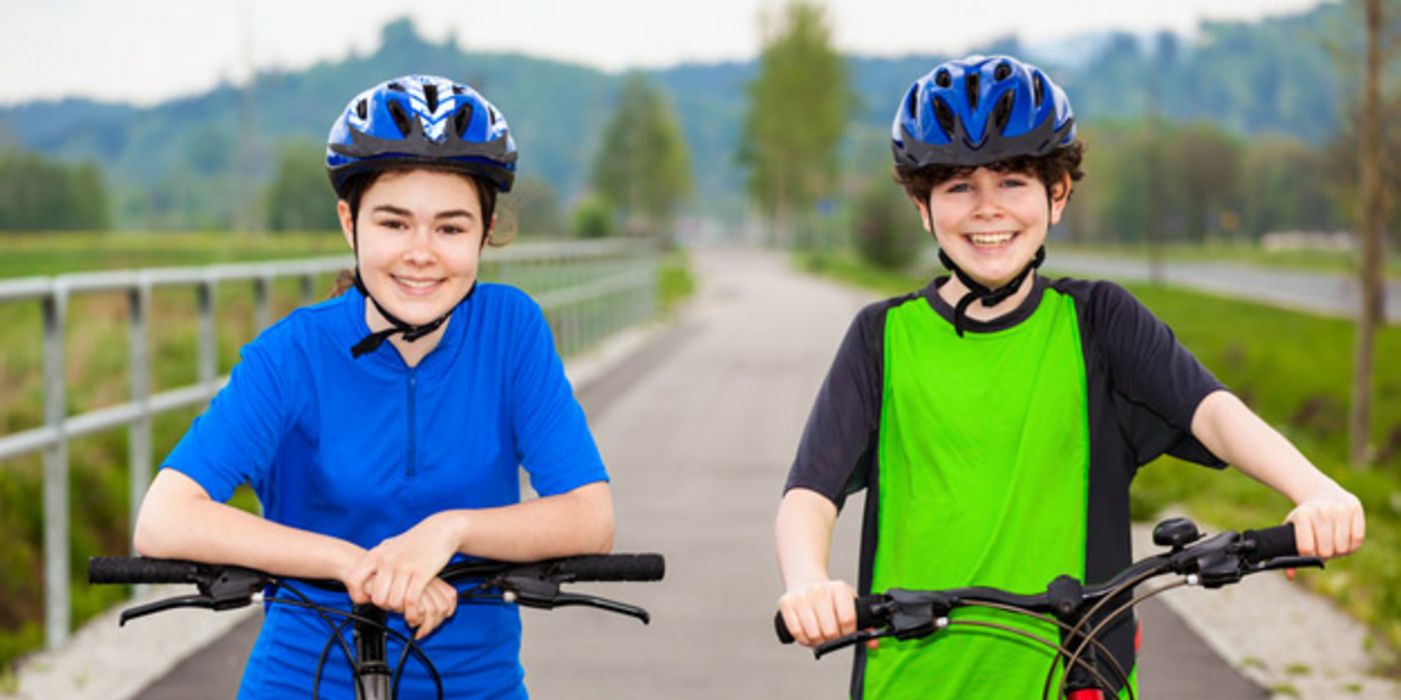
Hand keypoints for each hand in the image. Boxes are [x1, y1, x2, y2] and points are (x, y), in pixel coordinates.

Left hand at [345, 512, 464, 636]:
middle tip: (393, 606)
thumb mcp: (391, 546)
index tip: (366, 599)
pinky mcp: (421, 573)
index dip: (357, 594)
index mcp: (377, 554)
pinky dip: (412, 613)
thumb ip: (377, 560)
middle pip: (377, 597)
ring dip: (401, 611)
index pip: (354, 579)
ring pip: (393, 602)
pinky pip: (411, 601)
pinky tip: (414, 614)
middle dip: (386, 607)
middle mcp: (388, 560)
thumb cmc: (416, 540)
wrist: (441, 530)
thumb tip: (364, 576)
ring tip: (406, 609)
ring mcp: (404, 566)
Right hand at [777, 579, 858, 647]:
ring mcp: (801, 597)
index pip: (848, 620)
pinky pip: (796, 632)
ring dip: (817, 641)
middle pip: (830, 631)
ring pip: (813, 634)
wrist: (805, 581)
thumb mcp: (848, 603)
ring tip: (819, 634)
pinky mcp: (787, 603)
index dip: (848, 632)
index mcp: (839, 588)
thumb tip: (873, 644)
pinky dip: (803, 639)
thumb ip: (864, 624)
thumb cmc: (830, 598)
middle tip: (831, 635)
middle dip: (832, 639)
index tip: (845, 631)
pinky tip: (807, 633)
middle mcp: (819, 590)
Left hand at [1285, 486, 1364, 577]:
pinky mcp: (1354, 508)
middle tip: (1324, 551)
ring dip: (1339, 552)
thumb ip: (1289, 552)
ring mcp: (1339, 509)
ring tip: (1333, 546)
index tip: (1310, 555)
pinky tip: (1345, 542)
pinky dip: (1352, 546)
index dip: (1309, 558)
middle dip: (1325, 555)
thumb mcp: (1293, 529)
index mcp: (1302, 516)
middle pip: (1326, 550)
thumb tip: (1290, 576)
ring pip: (1343, 547)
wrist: (1320, 493)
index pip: (1307, 549)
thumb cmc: (1306, 517)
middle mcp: (1321, 512)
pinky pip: (1358, 539)